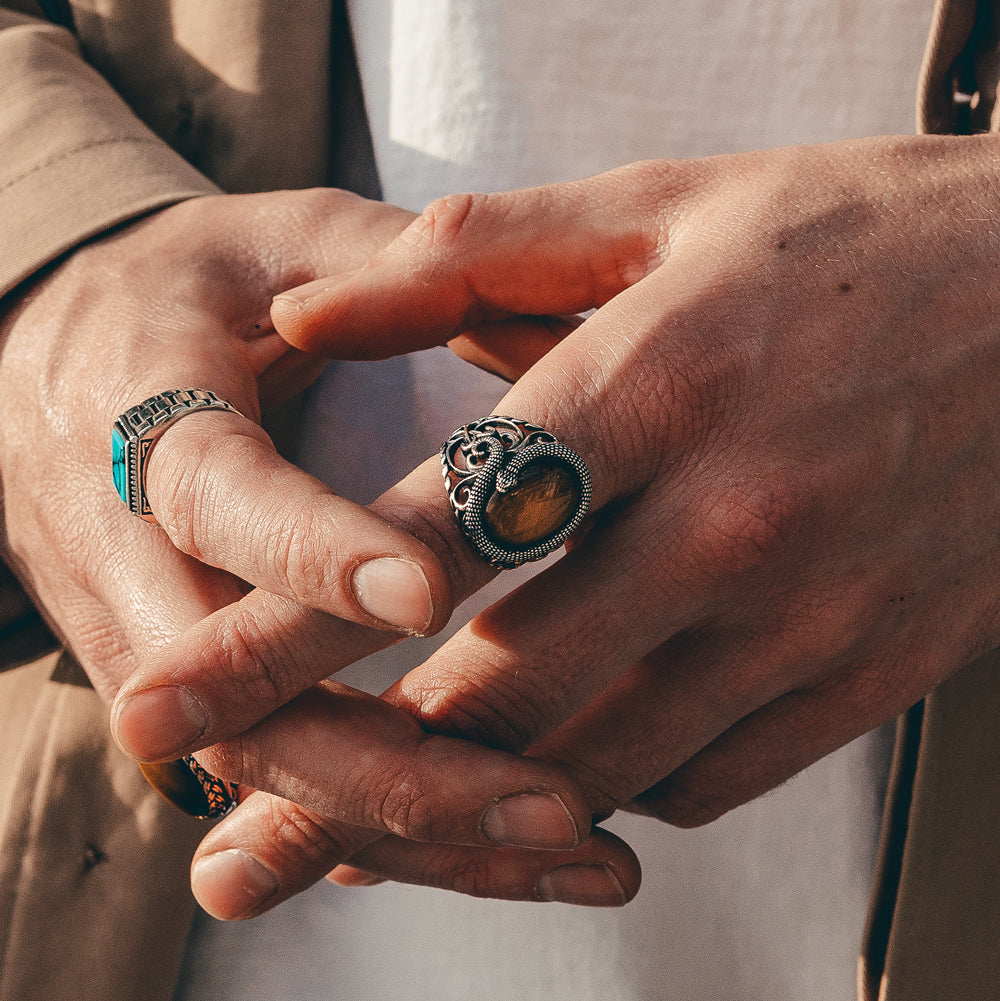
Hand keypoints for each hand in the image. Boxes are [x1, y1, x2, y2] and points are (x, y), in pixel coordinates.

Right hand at [0, 188, 637, 914]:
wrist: (45, 362)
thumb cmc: (177, 292)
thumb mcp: (264, 244)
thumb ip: (373, 266)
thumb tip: (513, 290)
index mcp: (145, 420)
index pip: (221, 505)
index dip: (314, 555)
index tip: (430, 596)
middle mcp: (137, 563)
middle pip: (244, 708)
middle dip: (400, 772)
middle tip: (557, 808)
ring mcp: (157, 647)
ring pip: (273, 772)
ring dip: (419, 832)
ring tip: (576, 854)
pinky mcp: (191, 687)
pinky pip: (286, 775)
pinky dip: (394, 825)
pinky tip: (509, 846)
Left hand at [247, 135, 998, 891]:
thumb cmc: (859, 243)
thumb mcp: (666, 208)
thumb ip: (475, 254)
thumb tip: (311, 309)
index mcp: (655, 383)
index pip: (429, 537)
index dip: (283, 632)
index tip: (169, 707)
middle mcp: (726, 521)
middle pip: (496, 690)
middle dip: (352, 775)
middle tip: (248, 832)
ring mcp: (805, 617)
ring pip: (592, 759)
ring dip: (470, 804)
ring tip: (371, 831)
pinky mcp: (862, 677)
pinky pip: (701, 778)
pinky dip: (605, 787)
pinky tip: (559, 771)